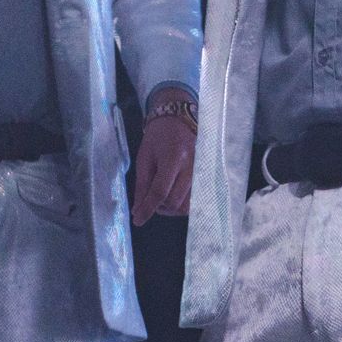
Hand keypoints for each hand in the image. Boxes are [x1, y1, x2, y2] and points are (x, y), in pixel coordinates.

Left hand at [131, 90, 195, 224]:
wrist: (179, 120)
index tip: (137, 220)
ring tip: (160, 199)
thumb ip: (142, 185)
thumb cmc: (158, 137)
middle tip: (149, 202)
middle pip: (175, 201)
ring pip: (186, 205)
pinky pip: (194, 200)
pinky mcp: (204, 176)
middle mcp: (191, 167)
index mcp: (174, 158)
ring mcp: (201, 172)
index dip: (148, 208)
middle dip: (159, 208)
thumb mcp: (144, 158)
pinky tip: (171, 196)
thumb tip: (138, 210)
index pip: (160, 191)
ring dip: (170, 208)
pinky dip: (180, 204)